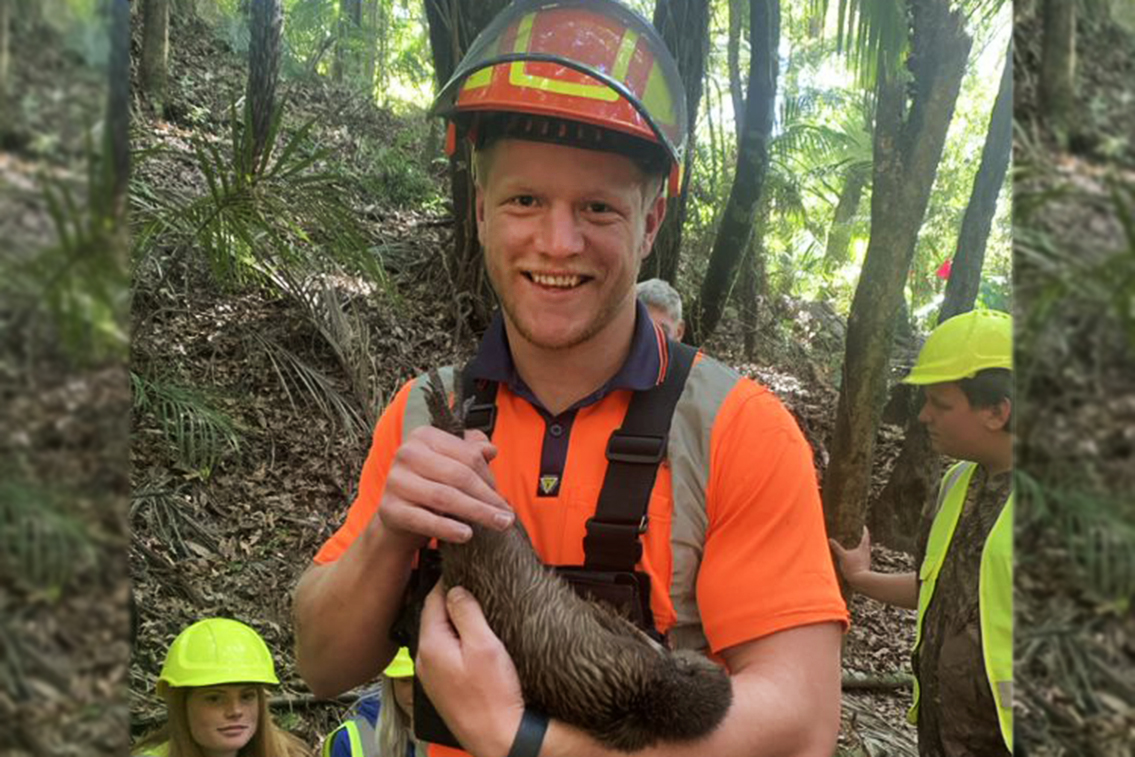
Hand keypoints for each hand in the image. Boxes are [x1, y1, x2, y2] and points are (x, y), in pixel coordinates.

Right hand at [378, 426, 513, 549]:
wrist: (399, 515)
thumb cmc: (431, 484)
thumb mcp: (452, 464)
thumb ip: (471, 452)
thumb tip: (490, 449)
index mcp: (424, 435)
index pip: (467, 455)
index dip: (489, 477)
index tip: (503, 499)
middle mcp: (407, 453)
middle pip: (458, 476)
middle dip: (487, 497)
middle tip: (508, 516)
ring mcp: (396, 481)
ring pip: (445, 497)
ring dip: (477, 512)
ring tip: (498, 524)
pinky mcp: (390, 509)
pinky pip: (425, 520)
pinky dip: (448, 528)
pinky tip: (467, 534)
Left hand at [417, 583, 524, 756]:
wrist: (499, 736)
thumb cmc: (493, 695)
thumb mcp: (484, 645)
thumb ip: (466, 612)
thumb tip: (455, 590)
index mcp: (431, 645)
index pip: (432, 600)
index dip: (449, 582)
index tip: (463, 570)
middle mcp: (425, 660)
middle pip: (435, 617)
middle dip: (452, 602)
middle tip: (475, 588)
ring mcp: (432, 676)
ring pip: (441, 636)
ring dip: (456, 623)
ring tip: (478, 612)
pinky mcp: (444, 686)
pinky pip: (446, 653)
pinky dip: (458, 642)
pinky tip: (474, 642)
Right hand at [829, 526, 871, 580]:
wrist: (860, 581)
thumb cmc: (853, 567)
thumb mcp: (843, 556)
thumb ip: (836, 548)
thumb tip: (829, 540)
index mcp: (863, 548)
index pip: (865, 537)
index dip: (865, 531)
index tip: (864, 526)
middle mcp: (866, 553)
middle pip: (866, 543)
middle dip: (863, 538)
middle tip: (860, 534)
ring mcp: (865, 560)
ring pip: (864, 551)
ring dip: (860, 547)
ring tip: (855, 545)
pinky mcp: (864, 566)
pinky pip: (861, 558)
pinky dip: (858, 555)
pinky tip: (853, 558)